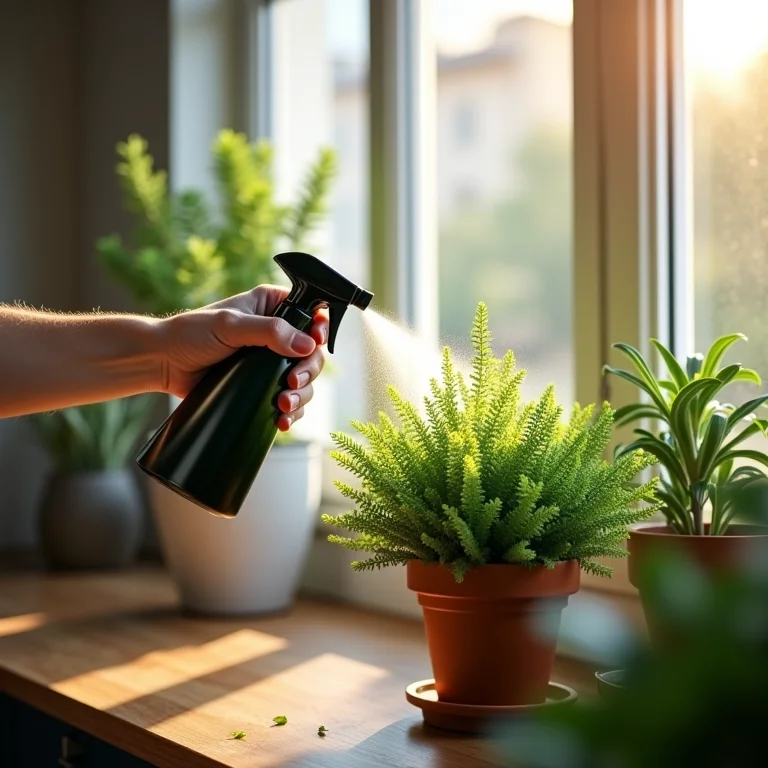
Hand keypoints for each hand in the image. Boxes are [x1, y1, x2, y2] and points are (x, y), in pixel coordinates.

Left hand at [158, 285, 327, 431]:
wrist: (163, 363)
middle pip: (313, 353)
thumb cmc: (191, 334)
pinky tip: (282, 420)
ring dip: (301, 395)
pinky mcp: (262, 385)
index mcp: (273, 306)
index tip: (315, 344)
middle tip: (292, 383)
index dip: (321, 329)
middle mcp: (278, 333)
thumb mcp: (230, 326)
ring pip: (305, 380)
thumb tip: (307, 345)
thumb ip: (269, 332)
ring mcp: (271, 362)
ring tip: (283, 406)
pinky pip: (289, 399)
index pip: (312, 313)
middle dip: (309, 371)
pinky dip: (291, 412)